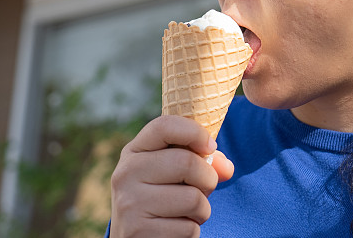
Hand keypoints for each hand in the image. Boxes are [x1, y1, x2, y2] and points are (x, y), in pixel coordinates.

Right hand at [110, 115, 234, 236]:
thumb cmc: (163, 198)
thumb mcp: (175, 174)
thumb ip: (203, 161)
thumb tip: (226, 168)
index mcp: (134, 152)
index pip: (164, 126)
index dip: (195, 132)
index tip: (210, 146)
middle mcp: (125, 174)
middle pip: (186, 162)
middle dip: (208, 179)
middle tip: (203, 189)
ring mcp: (129, 204)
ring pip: (192, 198)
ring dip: (202, 210)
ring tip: (187, 213)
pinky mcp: (138, 232)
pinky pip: (188, 228)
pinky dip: (192, 231)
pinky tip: (175, 230)